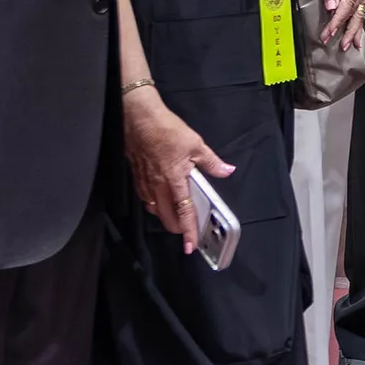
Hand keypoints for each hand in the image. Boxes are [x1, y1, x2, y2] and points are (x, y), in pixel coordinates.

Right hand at [123, 89, 234, 251]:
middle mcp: (158, 186)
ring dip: (165, 217)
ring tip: (175, 218)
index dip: (188, 230)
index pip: (184, 211)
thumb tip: (227, 171)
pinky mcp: (137, 177)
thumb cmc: (168, 130)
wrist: (140, 120)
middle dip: (176, 228)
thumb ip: (212, 162)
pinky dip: (154, 205)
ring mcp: (145, 183)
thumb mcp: (196, 144)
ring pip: (154, 210)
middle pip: (166, 217)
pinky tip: (159, 201)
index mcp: (175, 180)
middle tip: (185, 232)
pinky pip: (146, 199)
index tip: (190, 245)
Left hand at [312, 0, 364, 49]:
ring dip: (354, 29)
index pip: (347, 5)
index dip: (338, 21)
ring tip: (352, 45)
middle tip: (343, 46)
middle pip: (357, 12)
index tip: (329, 32)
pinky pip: (358, 8)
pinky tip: (356, 32)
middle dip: (349, 30)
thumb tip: (332, 8)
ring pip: (359, 12)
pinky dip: (356, 21)